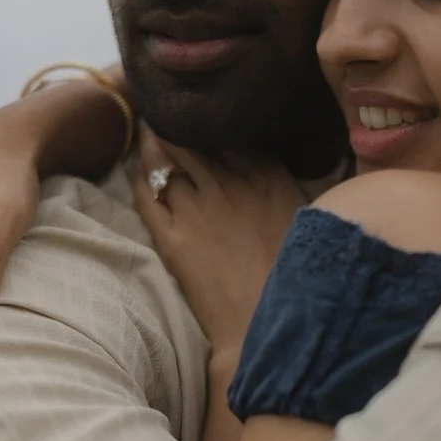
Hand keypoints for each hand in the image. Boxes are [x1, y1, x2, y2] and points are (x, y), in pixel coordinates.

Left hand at [132, 132, 304, 357]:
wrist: (265, 325)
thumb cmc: (292, 277)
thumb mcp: (301, 219)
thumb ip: (279, 186)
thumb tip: (261, 166)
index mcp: (268, 175)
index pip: (228, 131)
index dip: (210, 122)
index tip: (202, 116)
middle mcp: (230, 183)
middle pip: (189, 138)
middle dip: (172, 124)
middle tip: (160, 115)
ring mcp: (197, 208)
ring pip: (162, 161)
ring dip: (151, 146)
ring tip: (145, 136)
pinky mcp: (172, 237)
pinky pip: (146, 196)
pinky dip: (141, 181)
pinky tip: (140, 177)